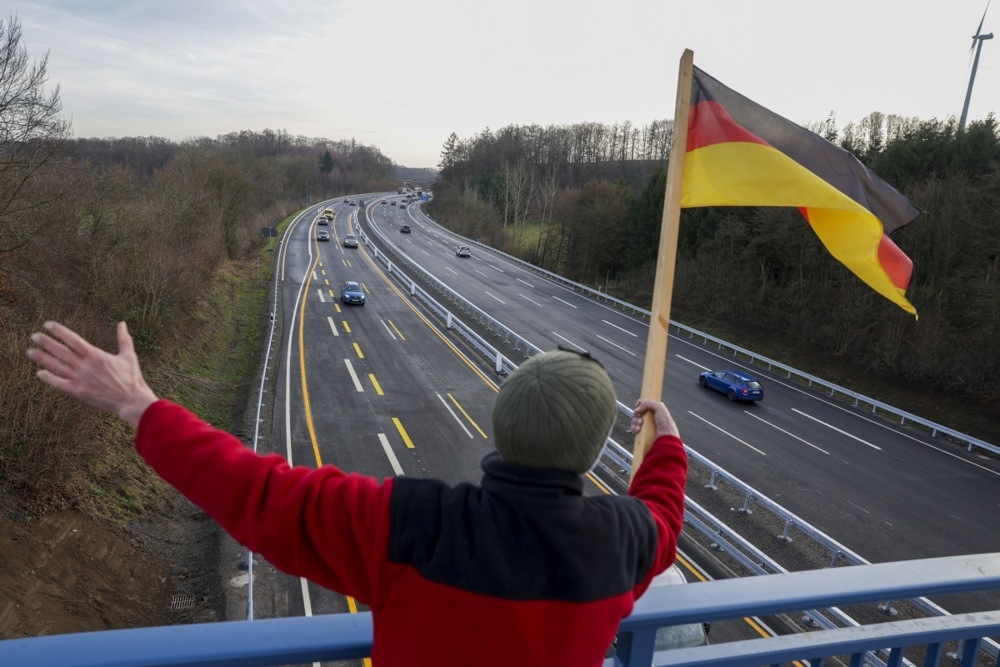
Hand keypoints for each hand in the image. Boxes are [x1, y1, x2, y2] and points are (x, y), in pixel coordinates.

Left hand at [27, 321, 158, 426]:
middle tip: (34, 336)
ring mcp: (81, 379)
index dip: (59, 331)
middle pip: (61, 351)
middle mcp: (85, 366)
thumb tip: (122, 323)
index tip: (48, 325)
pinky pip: (60, 384)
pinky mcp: (79, 391)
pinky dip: (49, 378)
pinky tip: (39, 373)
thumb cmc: (131, 377)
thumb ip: (123, 339)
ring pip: (57, 366)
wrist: (131, 400)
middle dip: (46, 342)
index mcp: (96, 355)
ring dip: (42, 358)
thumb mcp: (129, 355)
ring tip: (30, 351)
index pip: (73, 339)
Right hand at [630, 399, 679, 439]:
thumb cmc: (666, 424)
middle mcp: (651, 418)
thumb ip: (648, 403)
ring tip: (640, 424)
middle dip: (637, 414)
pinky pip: (634, 429)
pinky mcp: (643, 434)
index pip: (644, 405)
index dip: (640, 405)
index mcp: (656, 411)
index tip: (639, 407)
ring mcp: (647, 427)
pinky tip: (638, 430)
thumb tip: (637, 409)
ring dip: (635, 421)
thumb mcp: (660, 407)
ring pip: (635, 421)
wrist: (666, 438)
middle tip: (640, 417)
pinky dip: (634, 428)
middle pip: (638, 413)